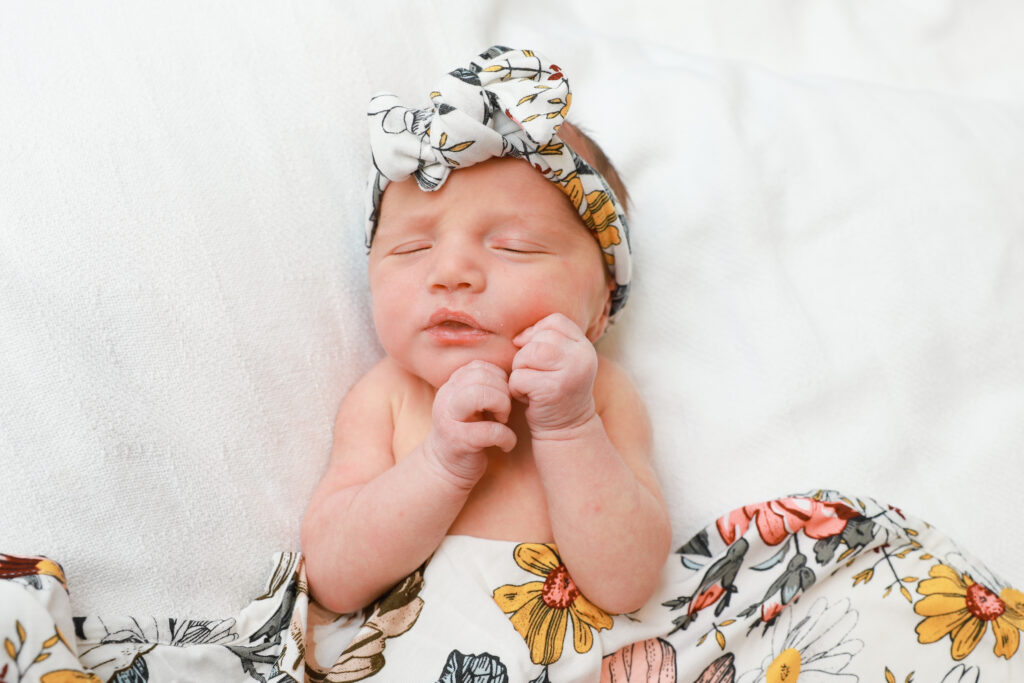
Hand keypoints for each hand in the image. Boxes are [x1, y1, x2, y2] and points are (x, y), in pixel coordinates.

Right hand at [423, 360, 516, 486]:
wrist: (444, 469)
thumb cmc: (467, 434)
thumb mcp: (470, 405)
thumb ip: (483, 387)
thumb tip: (514, 375)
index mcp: (451, 386)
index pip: (479, 367)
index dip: (499, 379)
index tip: (503, 399)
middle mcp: (446, 398)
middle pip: (481, 376)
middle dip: (503, 392)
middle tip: (505, 412)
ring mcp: (449, 419)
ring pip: (480, 395)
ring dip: (502, 406)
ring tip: (503, 421)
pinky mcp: (458, 441)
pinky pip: (490, 431)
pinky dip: (506, 438)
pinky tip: (505, 445)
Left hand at [509, 313, 598, 437]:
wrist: (567, 429)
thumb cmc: (556, 390)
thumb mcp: (560, 361)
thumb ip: (548, 341)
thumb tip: (517, 337)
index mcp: (584, 346)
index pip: (555, 321)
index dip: (537, 332)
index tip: (533, 354)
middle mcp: (582, 356)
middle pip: (538, 338)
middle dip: (526, 356)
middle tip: (535, 376)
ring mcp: (570, 372)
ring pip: (526, 355)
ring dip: (520, 371)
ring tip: (532, 386)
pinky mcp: (553, 389)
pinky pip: (519, 377)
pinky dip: (517, 389)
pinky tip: (530, 399)